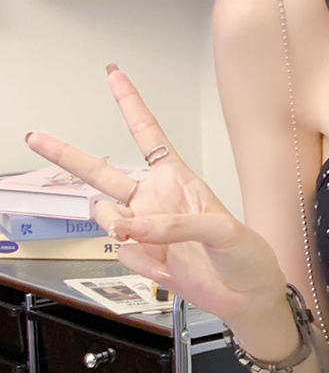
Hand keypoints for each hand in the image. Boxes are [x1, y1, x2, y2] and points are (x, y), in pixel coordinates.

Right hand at [24, 65, 287, 322]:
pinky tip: (166, 266)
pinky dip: (142, 262)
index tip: (114, 75)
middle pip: (104, 173)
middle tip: (38, 138)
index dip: (132, 105)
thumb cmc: (247, 256)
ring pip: (106, 217)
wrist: (248, 296)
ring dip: (114, 222)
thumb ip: (176, 224)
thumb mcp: (222, 230)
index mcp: (179, 181)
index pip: (150, 136)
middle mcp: (157, 202)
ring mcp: (148, 232)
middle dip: (68, 155)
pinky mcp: (145, 259)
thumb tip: (131, 228)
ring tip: (133, 230)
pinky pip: (125, 254)